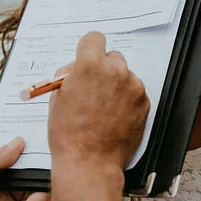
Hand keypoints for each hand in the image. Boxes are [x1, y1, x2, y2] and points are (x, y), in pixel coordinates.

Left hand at [0, 137, 49, 200]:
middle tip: (44, 153)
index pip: (13, 165)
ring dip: (40, 183)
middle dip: (35, 166)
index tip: (32, 140)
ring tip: (46, 171)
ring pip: (33, 194)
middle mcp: (5, 196)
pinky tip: (39, 194)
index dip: (22, 153)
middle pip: (26, 178)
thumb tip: (16, 143)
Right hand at [47, 32, 149, 175]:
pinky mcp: (143, 101)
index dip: (89, 49)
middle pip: (112, 56)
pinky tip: (114, 116)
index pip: (94, 38)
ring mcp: (132, 86)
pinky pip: (134, 92)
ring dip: (116, 85)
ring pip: (124, 75)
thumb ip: (69, 76)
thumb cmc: (69, 133)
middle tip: (94, 88)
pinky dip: (126, 100)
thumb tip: (76, 69)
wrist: (89, 161)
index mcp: (89, 64)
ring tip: (103, 108)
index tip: (88, 57)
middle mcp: (114, 70)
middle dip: (103, 69)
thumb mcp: (57, 97)